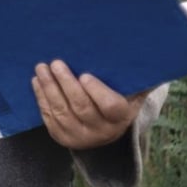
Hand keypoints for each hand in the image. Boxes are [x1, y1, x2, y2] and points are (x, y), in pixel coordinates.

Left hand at [31, 59, 147, 149]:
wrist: (105, 127)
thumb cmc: (119, 97)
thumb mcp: (132, 90)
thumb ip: (138, 75)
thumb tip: (150, 50)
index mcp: (121, 116)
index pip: (110, 106)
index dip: (97, 91)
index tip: (84, 74)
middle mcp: (102, 131)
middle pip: (81, 108)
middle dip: (66, 83)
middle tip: (55, 63)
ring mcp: (80, 137)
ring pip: (62, 112)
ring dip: (49, 88)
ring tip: (42, 68)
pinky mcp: (63, 137)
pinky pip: (49, 118)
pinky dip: (41, 99)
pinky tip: (37, 82)